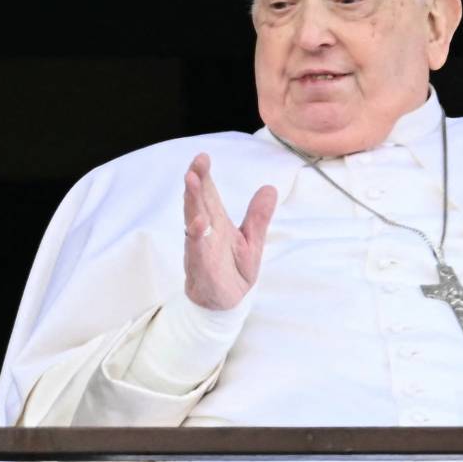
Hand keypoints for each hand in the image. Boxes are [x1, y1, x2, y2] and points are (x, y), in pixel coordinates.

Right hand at [183, 153, 277, 309]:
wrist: (224, 304)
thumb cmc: (234, 271)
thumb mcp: (252, 242)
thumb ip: (258, 217)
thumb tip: (270, 188)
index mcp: (217, 223)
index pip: (208, 195)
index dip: (204, 176)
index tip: (202, 157)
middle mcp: (206, 232)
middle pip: (198, 202)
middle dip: (196, 182)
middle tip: (196, 163)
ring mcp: (201, 248)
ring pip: (193, 220)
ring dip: (192, 201)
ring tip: (192, 181)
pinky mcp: (202, 266)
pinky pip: (197, 250)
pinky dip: (197, 237)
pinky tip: (199, 223)